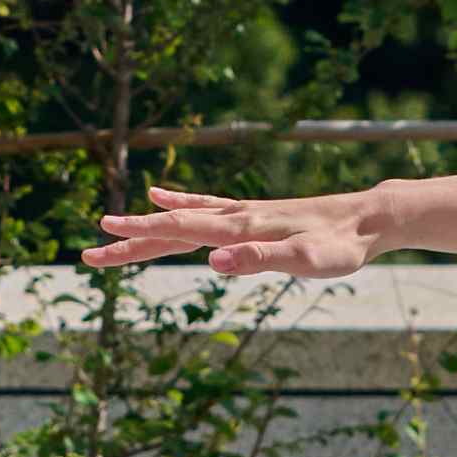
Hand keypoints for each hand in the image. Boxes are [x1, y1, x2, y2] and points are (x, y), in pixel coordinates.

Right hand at [85, 180, 383, 280]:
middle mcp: (234, 218)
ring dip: (146, 225)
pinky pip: (205, 207)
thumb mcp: (304, 261)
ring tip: (111, 225)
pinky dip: (179, 201)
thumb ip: (259, 260)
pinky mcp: (252, 215)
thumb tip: (212, 263)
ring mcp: (241, 214)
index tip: (103, 235)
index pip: (179, 230)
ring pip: (182, 219)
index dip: (140, 233)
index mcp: (240, 230)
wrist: (367, 218)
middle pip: (171, 228)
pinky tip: (161, 193)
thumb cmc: (340, 246)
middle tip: (88, 254)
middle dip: (129, 241)